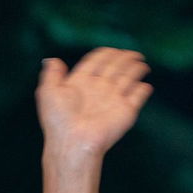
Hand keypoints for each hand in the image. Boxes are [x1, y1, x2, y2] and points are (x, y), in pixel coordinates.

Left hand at [36, 47, 152, 160]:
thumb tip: (51, 60)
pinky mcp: (126, 111)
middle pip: (114, 68)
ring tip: (141, 64)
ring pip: (127, 79)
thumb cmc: (58, 120)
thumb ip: (51, 74)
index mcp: (80, 83)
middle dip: (124, 59)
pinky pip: (137, 97)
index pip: (96, 63)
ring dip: (135, 70)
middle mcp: (98, 90)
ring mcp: (112, 100)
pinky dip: (142, 91)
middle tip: (132, 54)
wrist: (73, 142)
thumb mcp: (47, 92)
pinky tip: (145, 85)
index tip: (112, 50)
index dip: (105, 54)